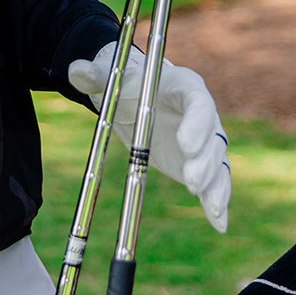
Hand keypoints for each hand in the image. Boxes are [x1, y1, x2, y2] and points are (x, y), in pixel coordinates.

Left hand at [69, 40, 230, 232]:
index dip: (196, 123)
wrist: (134, 98)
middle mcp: (202, 114)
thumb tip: (76, 69)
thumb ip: (94, 75)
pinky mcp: (199, 164)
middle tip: (190, 181)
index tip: (184, 143)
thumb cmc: (126, 84)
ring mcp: (204, 141)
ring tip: (210, 206)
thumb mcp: (109, 78)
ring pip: (217, 162)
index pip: (198, 102)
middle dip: (205, 159)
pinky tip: (219, 224)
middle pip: (213, 136)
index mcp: (184, 87)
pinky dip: (218, 203)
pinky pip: (214, 183)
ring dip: (215, 183)